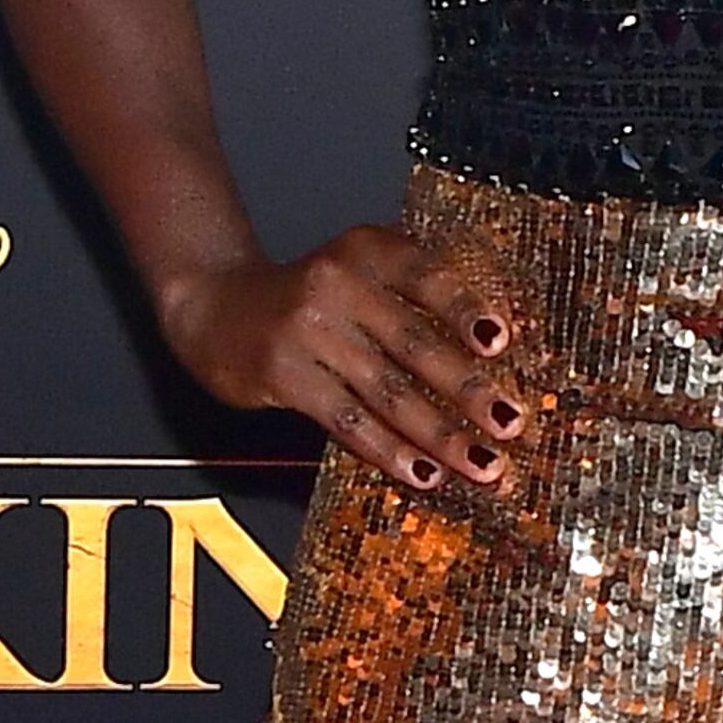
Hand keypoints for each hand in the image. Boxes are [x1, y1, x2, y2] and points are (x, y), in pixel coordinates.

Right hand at [163, 227, 533, 502]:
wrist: (212, 302)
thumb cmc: (304, 296)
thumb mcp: (355, 272)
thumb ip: (410, 297)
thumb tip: (490, 355)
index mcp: (365, 250)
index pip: (426, 276)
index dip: (464, 308)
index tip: (500, 341)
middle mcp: (336, 283)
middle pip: (414, 342)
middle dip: (468, 390)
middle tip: (509, 423)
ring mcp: (307, 330)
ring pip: (387, 391)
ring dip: (440, 434)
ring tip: (481, 463)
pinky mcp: (284, 374)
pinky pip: (348, 420)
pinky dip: (389, 450)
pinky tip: (422, 472)